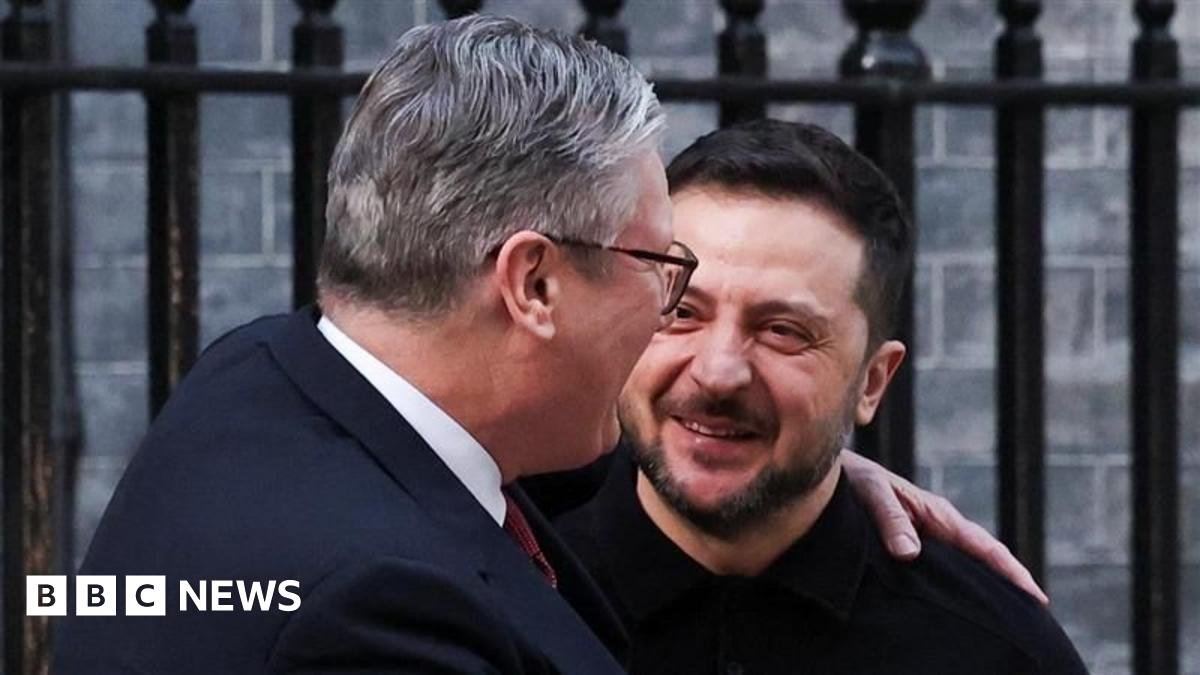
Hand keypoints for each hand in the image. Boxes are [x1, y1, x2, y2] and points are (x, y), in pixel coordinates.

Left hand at [841, 449, 1048, 605]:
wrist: (834, 471)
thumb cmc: (853, 479)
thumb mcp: (872, 493)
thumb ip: (890, 520)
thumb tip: (910, 554)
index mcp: (938, 513)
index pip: (984, 546)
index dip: (1011, 572)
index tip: (1035, 597)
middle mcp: (939, 525)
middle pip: (983, 558)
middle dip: (1010, 583)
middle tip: (1036, 615)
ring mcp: (929, 535)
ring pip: (966, 564)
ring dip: (987, 584)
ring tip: (1008, 616)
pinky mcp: (913, 543)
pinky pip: (944, 567)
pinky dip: (961, 583)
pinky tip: (961, 604)